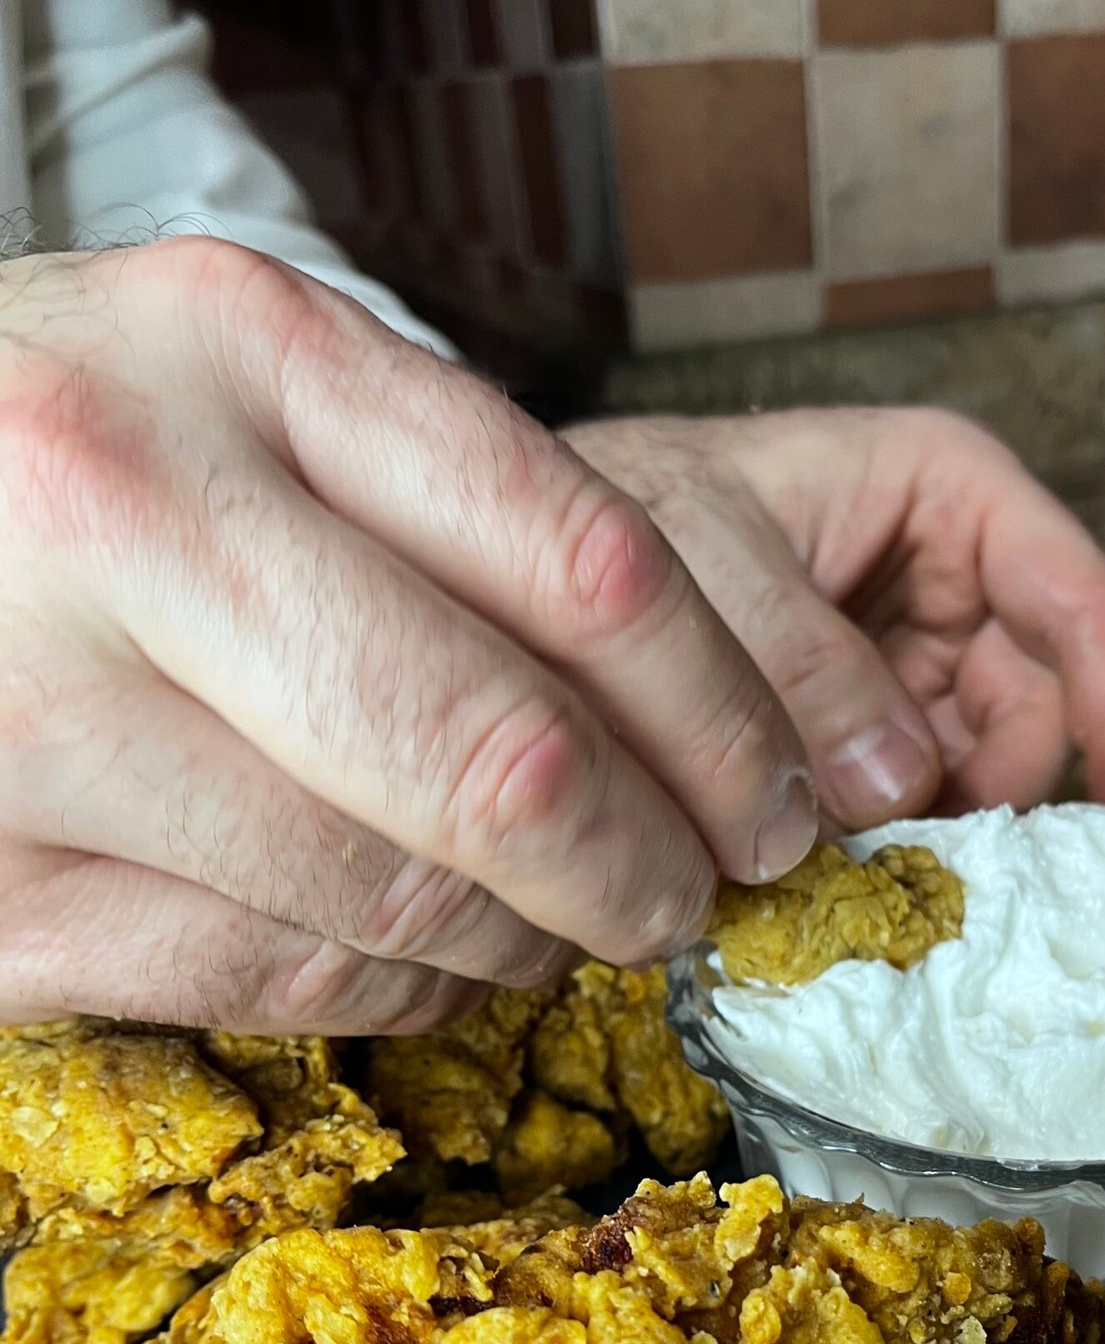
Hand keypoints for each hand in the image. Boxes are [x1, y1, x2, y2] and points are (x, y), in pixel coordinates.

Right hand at [0, 243, 816, 1030]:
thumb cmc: (70, 464)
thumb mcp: (249, 396)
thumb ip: (449, 507)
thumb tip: (706, 714)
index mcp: (238, 347)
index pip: (585, 551)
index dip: (731, 709)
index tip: (789, 791)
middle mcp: (123, 506)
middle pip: (508, 755)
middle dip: (655, 859)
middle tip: (697, 893)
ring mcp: (29, 710)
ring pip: (401, 896)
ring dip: (533, 942)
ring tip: (561, 926)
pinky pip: (280, 983)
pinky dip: (403, 997)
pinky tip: (433, 966)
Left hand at [564, 408, 1104, 828]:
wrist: (510, 566)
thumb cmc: (606, 514)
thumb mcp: (700, 554)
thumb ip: (799, 663)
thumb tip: (899, 784)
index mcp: (943, 492)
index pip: (1073, 594)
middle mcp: (941, 581)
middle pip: (1035, 703)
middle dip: (1002, 791)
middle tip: (941, 870)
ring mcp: (897, 667)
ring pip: (972, 771)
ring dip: (936, 835)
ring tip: (859, 870)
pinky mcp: (852, 742)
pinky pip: (906, 807)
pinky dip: (882, 850)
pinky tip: (833, 872)